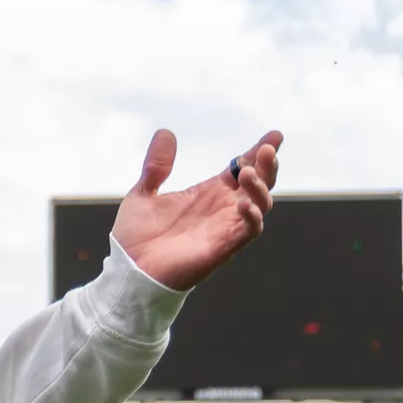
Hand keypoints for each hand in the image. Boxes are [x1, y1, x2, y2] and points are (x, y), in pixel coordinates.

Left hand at [113, 128, 281, 291]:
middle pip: (258, 183)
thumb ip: (156, 165)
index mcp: (208, 194)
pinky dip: (252, 217)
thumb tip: (165, 132)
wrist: (127, 270)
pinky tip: (244, 204)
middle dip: (268, 165)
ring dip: (260, 187)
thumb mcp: (143, 193)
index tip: (274, 135)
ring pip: (260, 204)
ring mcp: (225, 228)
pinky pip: (249, 231)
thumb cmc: (136, 237)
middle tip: (268, 149)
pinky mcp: (223, 248)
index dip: (258, 151)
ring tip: (249, 171)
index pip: (241, 168)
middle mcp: (222, 209)